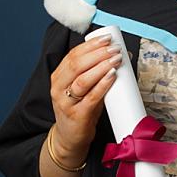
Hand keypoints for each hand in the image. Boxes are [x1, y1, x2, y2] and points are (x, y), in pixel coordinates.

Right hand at [49, 33, 124, 157]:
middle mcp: (58, 88)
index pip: (72, 55)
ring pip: (83, 79)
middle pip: (77, 65)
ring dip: (101, 67)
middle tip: (115, 49)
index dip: (90, 45)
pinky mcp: (77, 115)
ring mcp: (66, 102)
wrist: (70, 138)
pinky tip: (112, 76)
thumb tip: (118, 57)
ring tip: (116, 59)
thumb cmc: (80, 109)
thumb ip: (94, 74)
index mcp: (59, 77)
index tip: (107, 39)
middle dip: (98, 53)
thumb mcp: (82, 89)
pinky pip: (91, 97)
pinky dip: (103, 84)